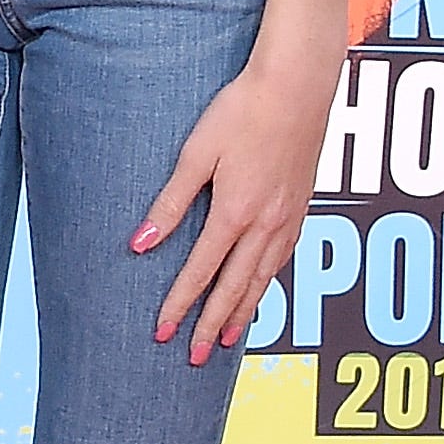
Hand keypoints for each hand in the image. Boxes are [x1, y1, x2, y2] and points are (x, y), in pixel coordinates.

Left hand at [136, 50, 341, 364]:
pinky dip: (268, 284)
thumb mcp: (195, 154)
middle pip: (235, 288)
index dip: (180, 305)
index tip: (163, 332)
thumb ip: (169, 203)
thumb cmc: (241, 111)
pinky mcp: (303, 206)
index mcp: (235, 212)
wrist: (298, 85)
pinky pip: (283, 259)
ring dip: (243, 312)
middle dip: (211, 325)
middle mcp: (266, 224)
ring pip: (264, 278)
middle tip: (195, 358)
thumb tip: (140, 245)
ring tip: (227, 340)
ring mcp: (289, 217)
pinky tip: (261, 291)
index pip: (201, 272)